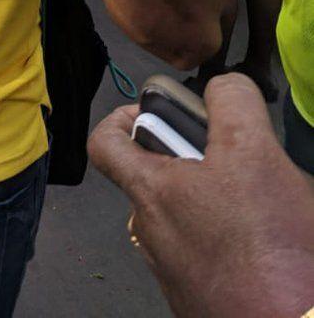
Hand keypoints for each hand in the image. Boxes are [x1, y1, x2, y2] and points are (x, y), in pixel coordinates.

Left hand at [89, 75, 313, 317]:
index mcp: (155, 189)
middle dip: (189, 160)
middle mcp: (151, 227)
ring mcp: (167, 266)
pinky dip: (216, 238)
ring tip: (258, 207)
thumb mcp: (262, 158)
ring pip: (176, 214)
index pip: (106, 140)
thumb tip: (224, 91)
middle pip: (150, 174)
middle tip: (235, 159)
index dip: (124, 118)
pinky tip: (257, 244)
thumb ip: (234, 108)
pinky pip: (192, 250)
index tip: (158, 114)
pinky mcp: (187, 297)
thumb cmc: (281, 257)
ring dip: (205, 201)